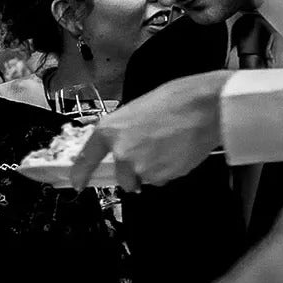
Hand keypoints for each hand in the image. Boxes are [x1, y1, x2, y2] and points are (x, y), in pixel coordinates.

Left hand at [71, 71, 232, 189]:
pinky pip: (163, 179)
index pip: (87, 159)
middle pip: (122, 177)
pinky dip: (169, 170)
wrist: (204, 106)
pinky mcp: (163, 176)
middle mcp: (121, 153)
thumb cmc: (175, 100)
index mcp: (109, 131)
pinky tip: (178, 150)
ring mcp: (142, 168)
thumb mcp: (136, 109)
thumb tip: (120, 147)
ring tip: (169, 145)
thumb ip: (123, 132)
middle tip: (152, 151)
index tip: (77, 182)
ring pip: (144, 178)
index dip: (81, 173)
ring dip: (154, 169)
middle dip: (133, 172)